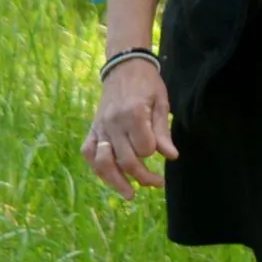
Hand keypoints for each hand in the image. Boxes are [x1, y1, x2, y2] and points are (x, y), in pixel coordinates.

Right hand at [85, 61, 178, 199]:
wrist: (124, 67)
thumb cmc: (148, 84)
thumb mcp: (162, 103)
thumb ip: (163, 132)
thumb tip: (171, 157)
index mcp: (134, 114)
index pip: (144, 148)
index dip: (153, 153)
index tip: (161, 151)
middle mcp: (113, 123)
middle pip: (125, 161)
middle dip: (142, 177)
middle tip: (156, 183)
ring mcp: (99, 128)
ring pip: (103, 163)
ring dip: (116, 182)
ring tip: (130, 194)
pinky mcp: (92, 129)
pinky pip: (89, 153)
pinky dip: (97, 168)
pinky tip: (109, 177)